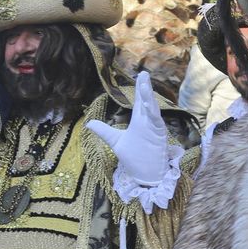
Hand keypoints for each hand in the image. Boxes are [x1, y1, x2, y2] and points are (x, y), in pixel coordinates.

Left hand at [88, 71, 169, 187]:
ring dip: (149, 97)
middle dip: (145, 88)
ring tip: (145, 84)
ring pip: (152, 110)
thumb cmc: (134, 159)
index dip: (140, 89)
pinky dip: (154, 113)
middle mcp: (147, 122)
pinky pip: (156, 122)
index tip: (140, 75)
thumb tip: (89, 122)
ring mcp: (153, 129)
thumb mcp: (116, 142)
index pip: (140, 102)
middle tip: (144, 73)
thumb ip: (104, 131)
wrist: (144, 175)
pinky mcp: (158, 136)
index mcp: (139, 122)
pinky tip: (150, 104)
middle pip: (146, 102)